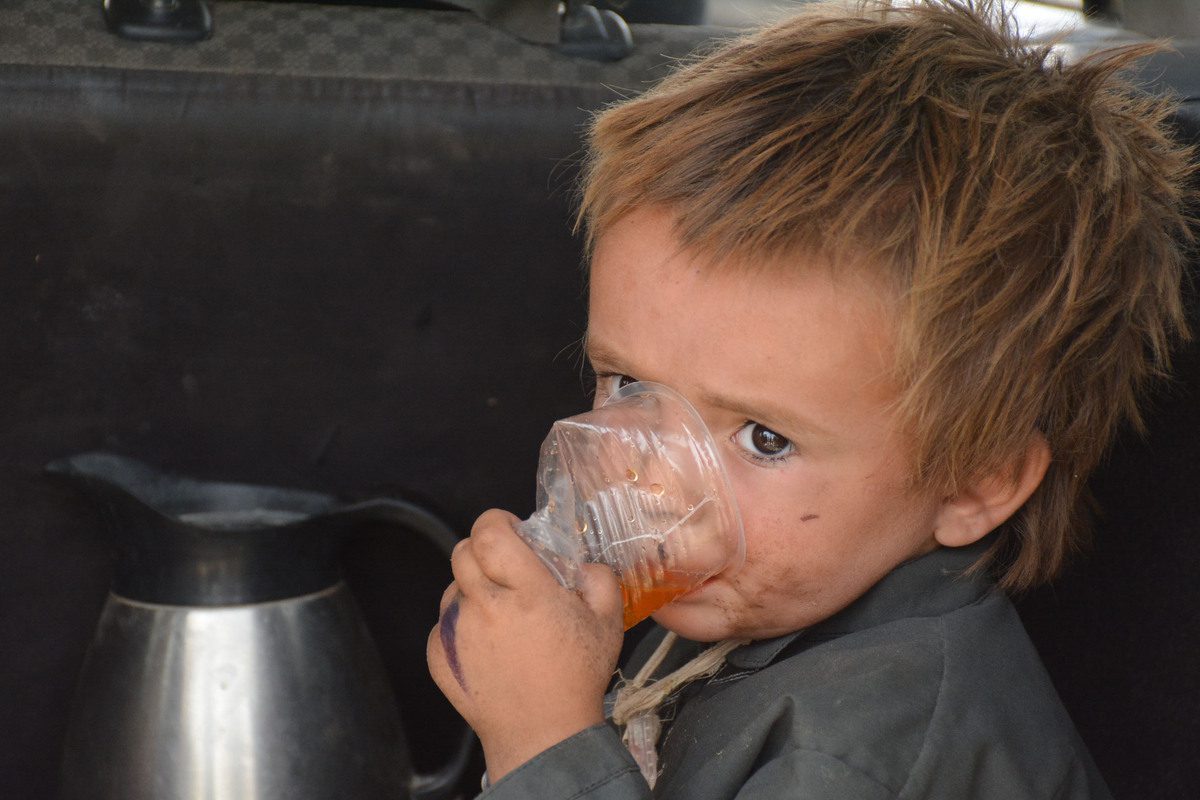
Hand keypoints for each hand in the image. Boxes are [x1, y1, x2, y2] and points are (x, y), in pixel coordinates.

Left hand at [426, 509, 624, 780]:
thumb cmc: (576, 679)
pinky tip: (487, 643)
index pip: (489, 533)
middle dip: (483, 550)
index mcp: (526, 592)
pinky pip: (443, 623)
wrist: (542, 736)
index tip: (509, 529)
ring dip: (472, 589)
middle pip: (462, 552)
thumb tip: (583, 562)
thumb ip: (599, 579)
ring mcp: (456, 633)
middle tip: (505, 567)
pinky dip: (460, 624)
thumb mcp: (608, 622)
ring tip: (500, 613)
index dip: (495, 521)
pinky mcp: (439, 656)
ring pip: (452, 588)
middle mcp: (484, 608)